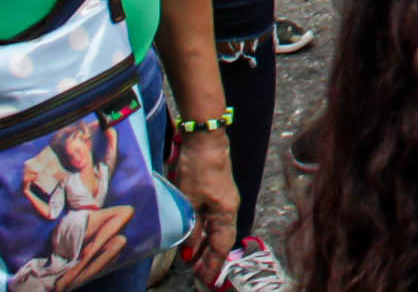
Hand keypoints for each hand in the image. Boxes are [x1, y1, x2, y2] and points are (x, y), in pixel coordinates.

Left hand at [168, 129, 240, 283]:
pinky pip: (213, 220)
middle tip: (197, 275)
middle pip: (221, 240)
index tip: (207, 280)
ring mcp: (223, 200)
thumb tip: (189, 250)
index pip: (221, 246)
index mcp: (225, 212)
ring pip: (216, 231)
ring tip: (193, 261)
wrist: (205, 139)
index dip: (214, 264)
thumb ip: (191, 227)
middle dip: (210, 259)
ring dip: (206, 247)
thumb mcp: (189, 200)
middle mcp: (228, 208)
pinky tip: (194, 238)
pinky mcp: (216, 193)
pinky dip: (204, 233)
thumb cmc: (197, 169)